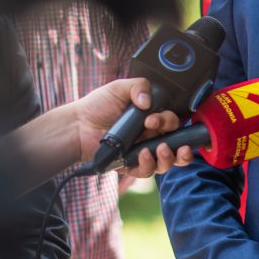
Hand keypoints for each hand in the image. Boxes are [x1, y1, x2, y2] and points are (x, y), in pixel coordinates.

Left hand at [74, 77, 193, 176]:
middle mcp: (150, 136)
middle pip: (176, 145)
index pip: (172, 123)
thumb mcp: (119, 88)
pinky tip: (141, 155)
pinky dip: (148, 165)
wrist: (77, 125)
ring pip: (165, 162)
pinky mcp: (129, 165)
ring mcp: (141, 152)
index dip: (168, 122)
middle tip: (167, 142)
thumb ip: (139, 86)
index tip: (151, 119)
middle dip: (181, 146)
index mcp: (152, 118)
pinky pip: (146, 171)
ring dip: (168, 158)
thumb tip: (148, 102)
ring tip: (160, 150)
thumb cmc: (97, 106)